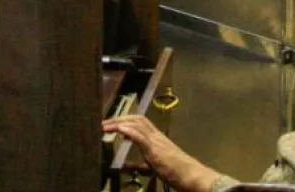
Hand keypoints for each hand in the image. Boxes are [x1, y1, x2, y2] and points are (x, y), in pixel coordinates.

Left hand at [102, 115, 220, 191]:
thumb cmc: (176, 172)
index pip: (139, 122)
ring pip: (137, 124)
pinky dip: (129, 131)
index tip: (110, 124)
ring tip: (106, 125)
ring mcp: (156, 141)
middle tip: (103, 123)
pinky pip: (141, 137)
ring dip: (119, 123)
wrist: (191, 175)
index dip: (124, 120)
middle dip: (118, 118)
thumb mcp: (153, 166)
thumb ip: (138, 165)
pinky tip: (120, 130)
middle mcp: (156, 135)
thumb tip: (125, 166)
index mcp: (156, 138)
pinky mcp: (155, 150)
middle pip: (136, 119)